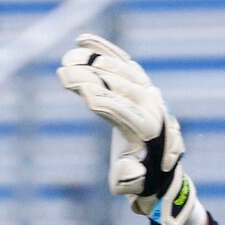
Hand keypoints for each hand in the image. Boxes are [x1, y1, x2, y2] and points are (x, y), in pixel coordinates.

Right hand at [56, 34, 204, 224]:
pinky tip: (82, 40)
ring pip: (121, 70)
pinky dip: (103, 49)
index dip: (105, 101)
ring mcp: (146, 91)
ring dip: (95, 60)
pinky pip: (122, 61)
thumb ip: (128, 179)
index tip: (83, 93)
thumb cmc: (139, 179)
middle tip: (65, 70)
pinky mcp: (138, 82)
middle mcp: (151, 105)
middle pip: (121, 85)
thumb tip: (127, 168)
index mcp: (148, 130)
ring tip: (70, 57)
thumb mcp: (131, 185)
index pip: (125, 110)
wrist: (159, 168)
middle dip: (94, 77)